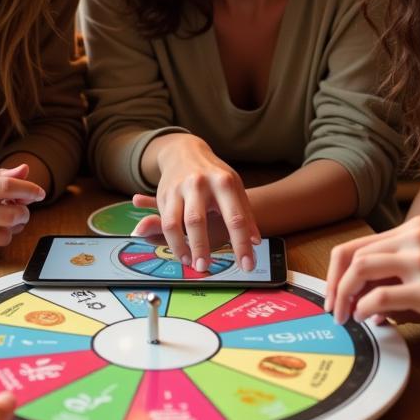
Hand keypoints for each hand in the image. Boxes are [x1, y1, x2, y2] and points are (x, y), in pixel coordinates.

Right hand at [133, 135, 260, 273]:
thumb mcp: (234, 187)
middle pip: (197, 220)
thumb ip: (245, 214)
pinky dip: (171, 242)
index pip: (235, 218)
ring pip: (174, 223)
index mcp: (223, 182)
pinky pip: (165, 222)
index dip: (242, 244)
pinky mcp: (164, 195)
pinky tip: (181, 252)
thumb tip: (255, 241)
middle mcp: (199, 184)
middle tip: (207, 268)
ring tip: (191, 263)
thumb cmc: (215, 174)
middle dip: (201, 247)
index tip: (247, 265)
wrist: (185, 151)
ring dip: (181, 247)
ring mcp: (179, 188)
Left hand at [324, 216, 419, 334]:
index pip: (360, 243)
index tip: (333, 291)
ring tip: (345, 316)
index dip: (338, 270)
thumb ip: (402, 272)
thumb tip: (365, 301)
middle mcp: (415, 237)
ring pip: (360, 270)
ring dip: (344, 295)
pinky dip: (364, 309)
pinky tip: (366, 319)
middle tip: (332, 308)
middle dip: (334, 284)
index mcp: (416, 227)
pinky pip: (380, 297)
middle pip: (353, 254)